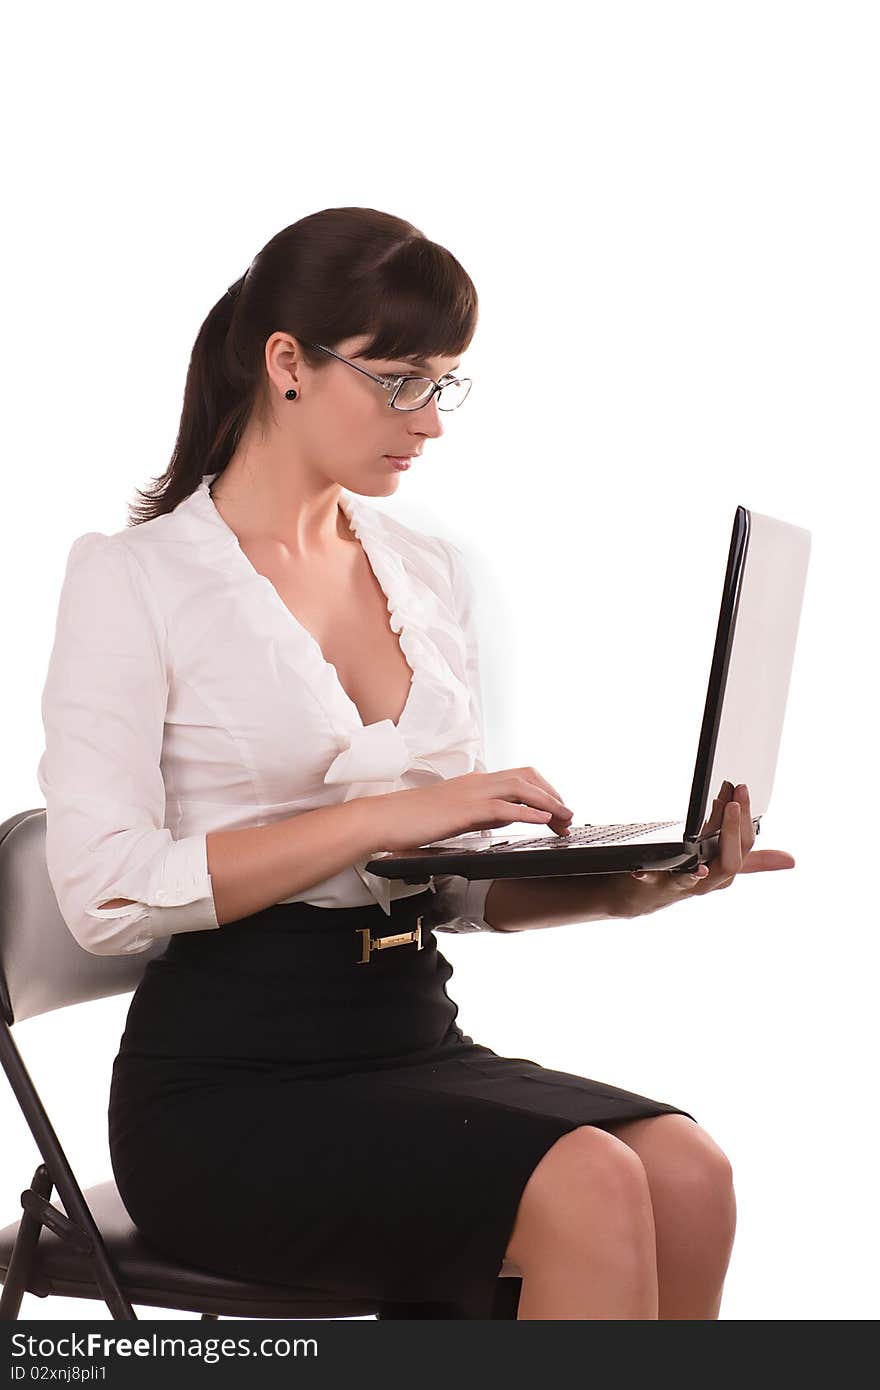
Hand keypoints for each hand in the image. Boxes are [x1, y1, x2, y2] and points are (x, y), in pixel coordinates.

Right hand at [371, 766, 573, 853]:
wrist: (382, 819)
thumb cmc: (412, 820)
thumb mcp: (456, 814)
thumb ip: (481, 813)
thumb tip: (505, 817)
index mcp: (475, 782)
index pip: (520, 776)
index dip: (544, 790)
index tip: (557, 810)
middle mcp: (477, 781)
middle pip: (528, 776)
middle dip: (553, 794)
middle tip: (568, 817)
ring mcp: (471, 793)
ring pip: (521, 788)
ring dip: (548, 803)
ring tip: (565, 819)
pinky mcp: (464, 810)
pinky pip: (503, 808)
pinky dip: (527, 813)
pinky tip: (542, 821)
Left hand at [617, 781, 795, 917]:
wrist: (647, 894)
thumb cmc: (689, 873)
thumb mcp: (724, 862)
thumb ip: (754, 859)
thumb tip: (790, 861)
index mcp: (727, 870)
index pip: (746, 845)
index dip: (746, 819)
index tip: (742, 788)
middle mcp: (710, 881)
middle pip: (730, 862)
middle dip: (733, 831)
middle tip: (733, 802)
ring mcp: (682, 885)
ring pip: (695, 878)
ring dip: (698, 867)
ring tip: (703, 856)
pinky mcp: (653, 884)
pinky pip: (651, 881)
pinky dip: (647, 874)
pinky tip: (640, 868)